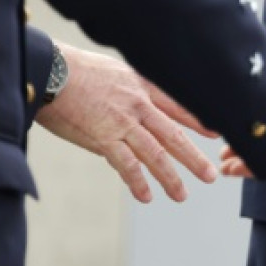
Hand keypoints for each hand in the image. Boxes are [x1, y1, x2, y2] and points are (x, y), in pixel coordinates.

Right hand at [34, 43, 218, 202]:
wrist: (47, 69)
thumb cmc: (74, 70)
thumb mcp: (113, 72)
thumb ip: (129, 93)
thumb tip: (135, 116)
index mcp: (142, 87)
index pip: (178, 106)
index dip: (199, 122)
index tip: (217, 133)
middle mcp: (138, 105)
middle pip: (174, 135)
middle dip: (194, 157)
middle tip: (210, 176)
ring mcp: (122, 122)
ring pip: (155, 154)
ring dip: (170, 178)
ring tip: (182, 195)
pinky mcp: (103, 137)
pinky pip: (126, 164)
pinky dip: (137, 182)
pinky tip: (145, 196)